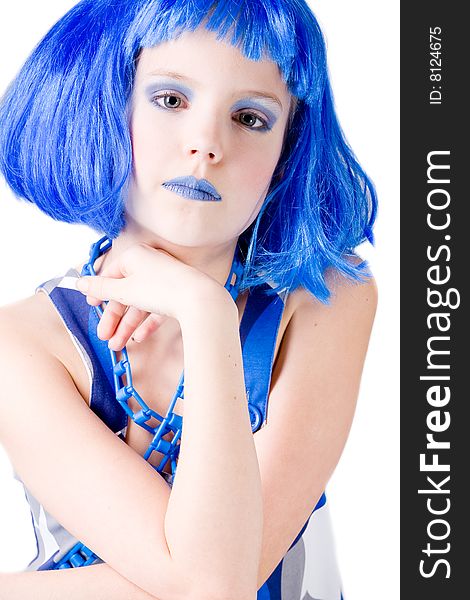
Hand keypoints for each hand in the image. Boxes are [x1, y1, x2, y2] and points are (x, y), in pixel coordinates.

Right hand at [75, 243, 225, 349]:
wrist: (199, 299)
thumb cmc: (161, 288)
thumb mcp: (124, 290)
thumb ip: (101, 289)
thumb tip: (80, 282)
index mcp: (135, 257)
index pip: (111, 274)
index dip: (100, 292)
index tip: (92, 307)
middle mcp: (150, 266)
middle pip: (125, 293)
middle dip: (113, 318)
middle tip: (104, 336)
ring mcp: (164, 281)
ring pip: (140, 304)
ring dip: (127, 326)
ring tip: (118, 345)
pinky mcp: (176, 295)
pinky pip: (157, 309)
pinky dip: (146, 323)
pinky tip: (138, 338)